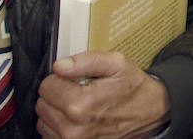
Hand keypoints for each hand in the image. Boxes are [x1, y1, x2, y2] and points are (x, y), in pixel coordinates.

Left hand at [36, 52, 169, 138]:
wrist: (150, 114)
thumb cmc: (133, 89)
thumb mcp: (116, 64)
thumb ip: (86, 60)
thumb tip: (60, 65)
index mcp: (81, 105)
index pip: (46, 86)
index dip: (61, 78)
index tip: (76, 80)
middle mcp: (73, 128)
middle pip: (42, 104)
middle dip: (58, 95)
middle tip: (80, 92)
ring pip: (43, 121)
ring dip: (57, 111)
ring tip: (80, 106)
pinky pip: (50, 135)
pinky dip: (59, 126)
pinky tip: (77, 119)